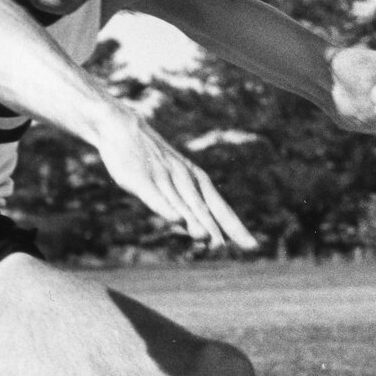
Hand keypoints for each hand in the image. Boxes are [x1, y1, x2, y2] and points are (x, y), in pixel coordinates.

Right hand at [99, 108, 257, 250]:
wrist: (121, 128)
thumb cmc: (151, 160)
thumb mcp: (175, 183)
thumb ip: (189, 210)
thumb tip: (205, 237)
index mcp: (196, 180)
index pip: (221, 208)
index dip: (236, 228)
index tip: (253, 246)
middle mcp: (184, 179)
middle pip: (206, 208)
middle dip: (219, 228)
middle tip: (233, 247)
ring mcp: (163, 179)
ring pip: (182, 204)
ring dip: (195, 221)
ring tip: (207, 239)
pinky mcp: (141, 180)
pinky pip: (155, 196)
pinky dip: (165, 207)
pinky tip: (174, 219)